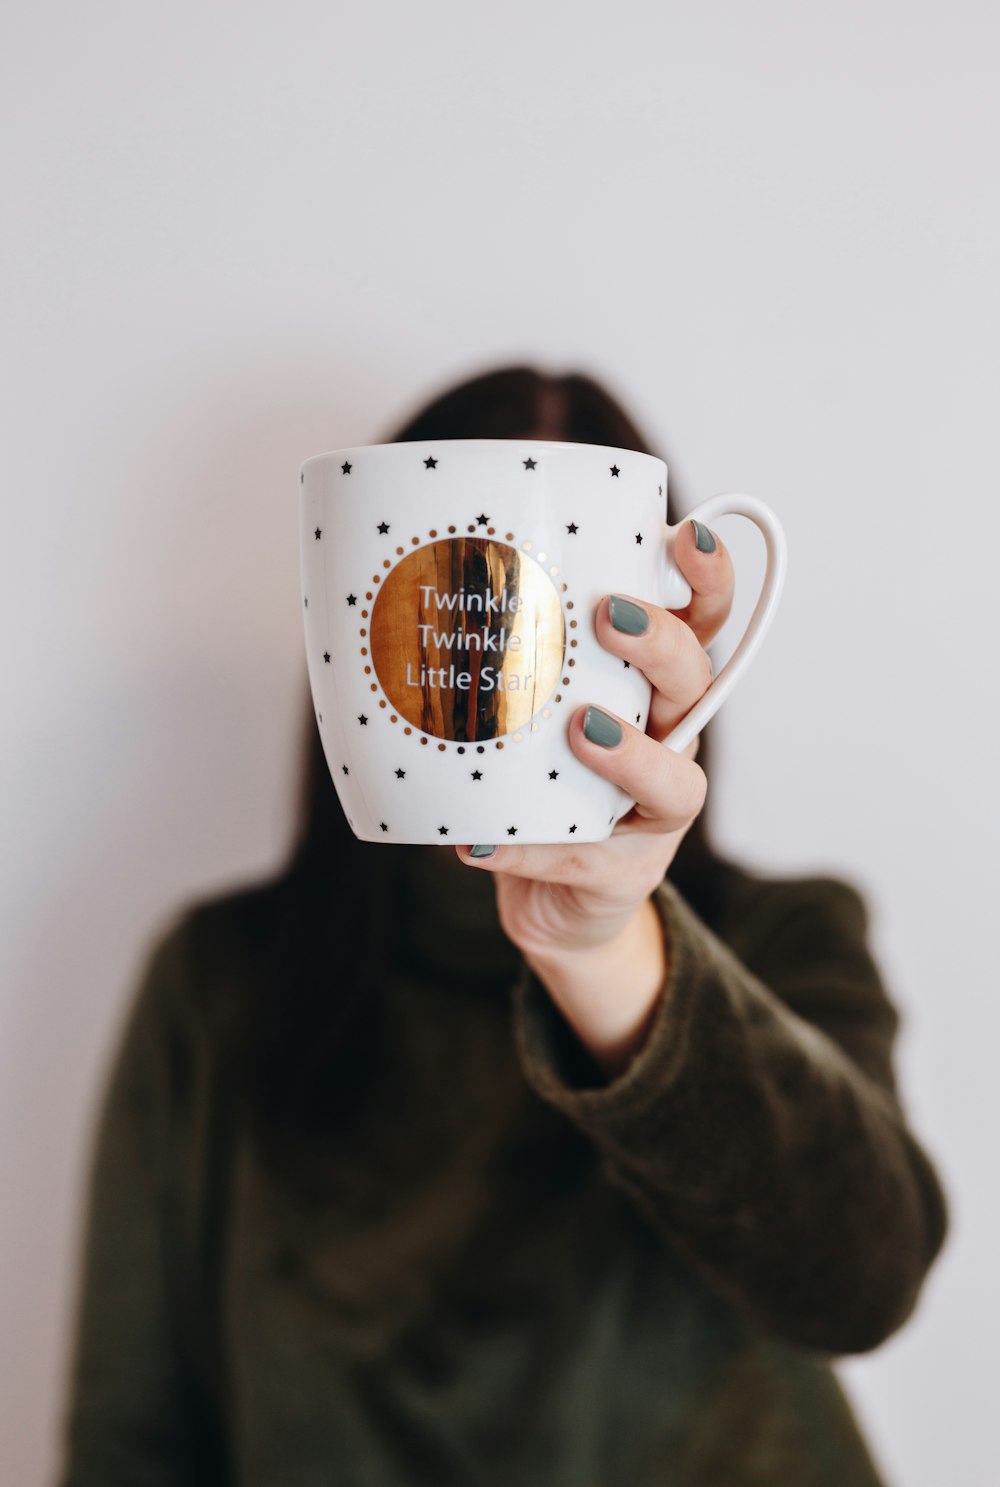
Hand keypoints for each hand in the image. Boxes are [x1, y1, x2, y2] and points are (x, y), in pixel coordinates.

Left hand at [456, 520, 734, 1074]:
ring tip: (582, 728)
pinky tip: (485, 839)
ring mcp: (655, 810)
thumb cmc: (534, 776)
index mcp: (650, 681)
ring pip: (677, 778)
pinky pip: (586, 858)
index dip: (707, 575)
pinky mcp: (623, 872)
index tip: (685, 533)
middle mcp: (669, 737)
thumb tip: (390, 584)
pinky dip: (534, 848)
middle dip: (661, 643)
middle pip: (696, 680)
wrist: (547, 893)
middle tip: (609, 616)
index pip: (701, 617)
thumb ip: (489, 656)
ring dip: (632, 752)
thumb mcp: (517, 705)